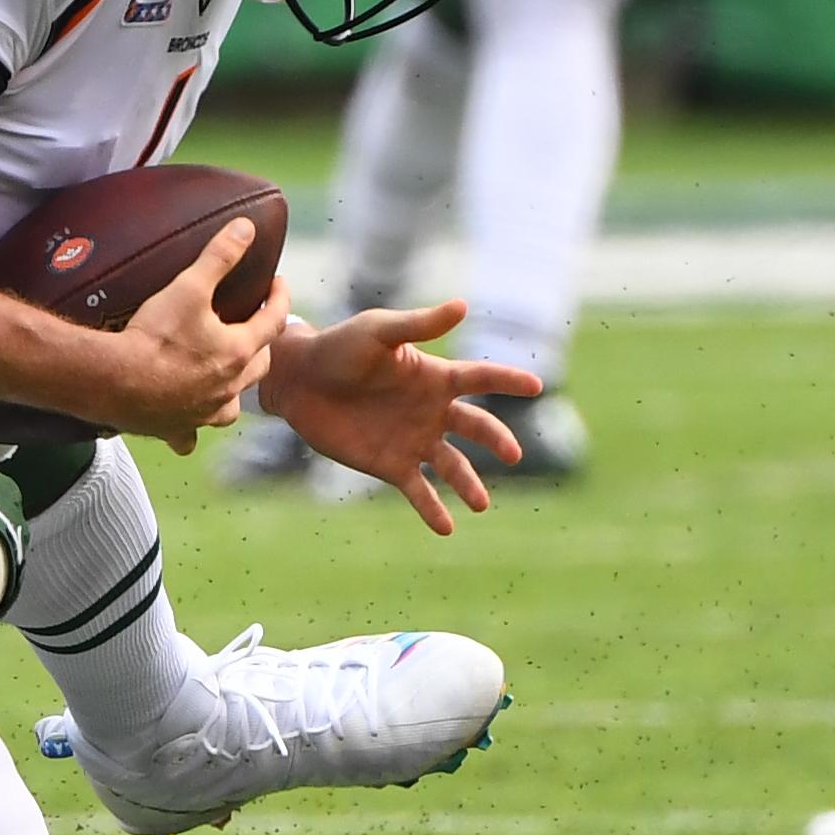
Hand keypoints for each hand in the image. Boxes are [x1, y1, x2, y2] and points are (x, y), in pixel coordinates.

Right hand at [85, 225, 285, 454]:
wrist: (114, 380)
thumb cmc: (154, 337)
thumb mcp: (189, 287)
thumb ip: (219, 256)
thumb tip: (246, 228)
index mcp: (238, 352)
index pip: (274, 321)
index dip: (279, 298)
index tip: (277, 284)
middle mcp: (228, 388)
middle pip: (259, 366)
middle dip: (261, 344)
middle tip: (253, 327)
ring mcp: (203, 412)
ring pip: (231, 406)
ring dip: (233, 391)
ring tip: (225, 378)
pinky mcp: (176, 428)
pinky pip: (189, 435)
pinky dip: (190, 429)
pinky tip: (185, 425)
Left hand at [264, 299, 541, 534]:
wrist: (299, 381)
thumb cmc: (338, 347)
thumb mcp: (378, 331)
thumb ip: (419, 325)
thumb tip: (463, 306)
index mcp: (434, 377)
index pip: (480, 379)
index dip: (508, 380)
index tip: (535, 386)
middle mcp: (431, 411)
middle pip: (475, 428)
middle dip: (496, 441)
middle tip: (513, 454)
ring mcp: (413, 440)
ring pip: (453, 466)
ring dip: (469, 484)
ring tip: (481, 504)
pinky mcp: (390, 465)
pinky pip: (419, 491)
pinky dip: (432, 510)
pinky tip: (446, 528)